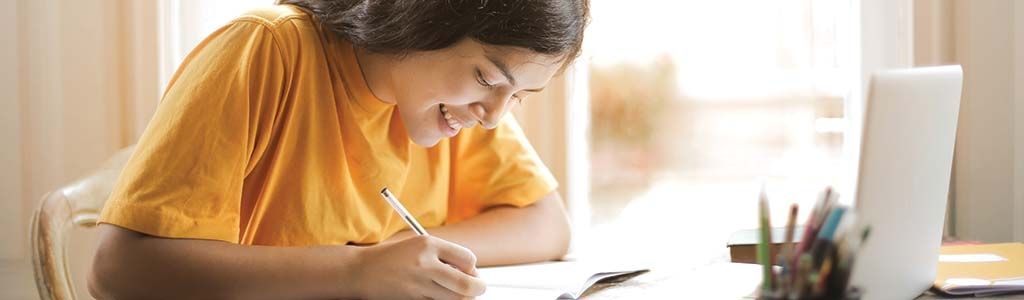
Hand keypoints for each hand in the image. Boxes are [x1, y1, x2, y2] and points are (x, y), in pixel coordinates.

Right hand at [352, 235, 485, 298]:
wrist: (361, 271)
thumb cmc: (394, 257)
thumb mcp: (418, 246)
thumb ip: (444, 256)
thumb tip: (472, 273)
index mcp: (428, 244)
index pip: (468, 258)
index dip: (473, 268)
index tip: (470, 271)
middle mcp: (424, 264)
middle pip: (467, 284)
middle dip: (478, 288)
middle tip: (478, 288)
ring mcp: (418, 285)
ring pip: (455, 299)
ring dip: (461, 297)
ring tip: (455, 291)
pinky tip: (437, 295)